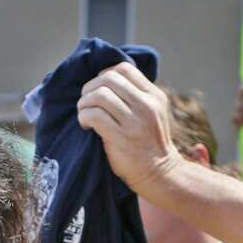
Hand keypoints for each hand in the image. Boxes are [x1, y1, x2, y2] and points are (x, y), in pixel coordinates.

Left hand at [77, 62, 183, 192]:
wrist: (159, 173)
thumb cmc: (149, 144)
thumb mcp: (153, 113)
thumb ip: (137, 96)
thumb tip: (105, 81)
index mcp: (154, 96)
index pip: (125, 69)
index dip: (105, 75)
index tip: (99, 90)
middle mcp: (146, 105)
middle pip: (109, 78)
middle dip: (91, 88)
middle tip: (87, 101)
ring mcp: (134, 121)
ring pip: (100, 95)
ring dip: (84, 103)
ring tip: (84, 113)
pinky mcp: (121, 137)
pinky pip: (94, 115)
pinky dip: (84, 117)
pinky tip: (86, 125)